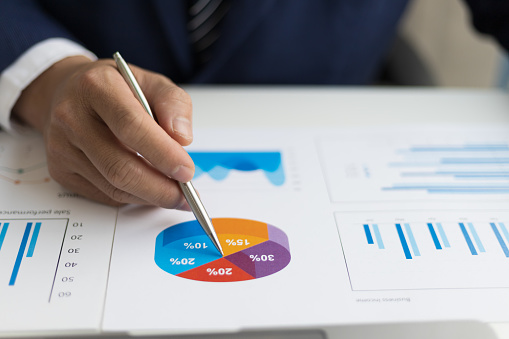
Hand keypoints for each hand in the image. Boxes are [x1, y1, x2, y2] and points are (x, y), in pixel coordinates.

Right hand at [13, 56, 193, 208]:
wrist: (68, 91)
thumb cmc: (116, 88)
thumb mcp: (151, 82)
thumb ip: (173, 103)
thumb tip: (182, 139)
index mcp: (97, 87)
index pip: (131, 126)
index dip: (163, 153)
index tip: (187, 171)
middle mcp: (72, 117)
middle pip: (120, 166)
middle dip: (159, 188)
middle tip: (185, 195)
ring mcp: (62, 147)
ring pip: (113, 186)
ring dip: (150, 197)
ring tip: (174, 194)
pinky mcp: (61, 170)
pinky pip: (104, 194)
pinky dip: (133, 197)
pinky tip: (149, 189)